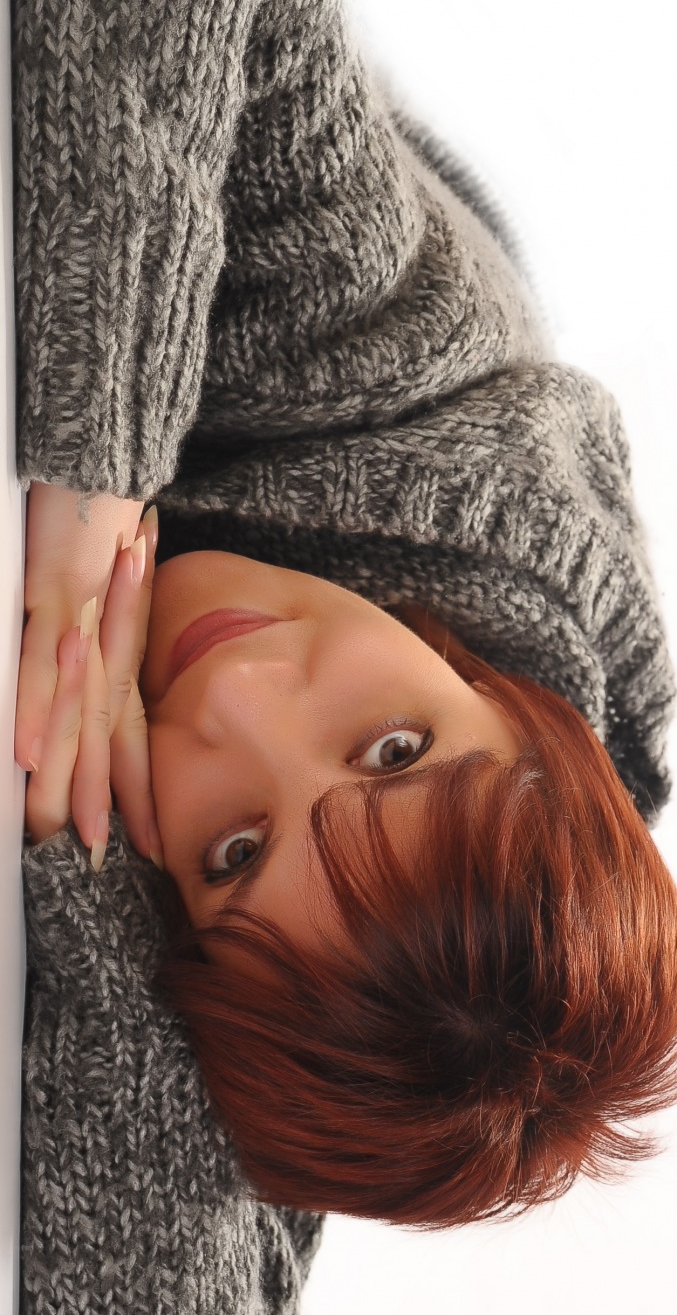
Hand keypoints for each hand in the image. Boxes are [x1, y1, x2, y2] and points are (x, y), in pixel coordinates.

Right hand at [16, 485, 163, 866]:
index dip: (135, 786)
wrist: (99, 460)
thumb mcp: (102, 596)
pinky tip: (26, 756)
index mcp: (115, 643)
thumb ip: (96, 649)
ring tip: (61, 827)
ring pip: (76, 709)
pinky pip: (37, 661)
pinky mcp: (49, 591)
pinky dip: (34, 708)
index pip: (130, 728)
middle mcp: (104, 640)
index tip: (141, 840)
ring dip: (68, 773)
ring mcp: (78, 619)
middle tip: (106, 854)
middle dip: (106, 800)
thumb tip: (81, 690)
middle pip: (107, 733)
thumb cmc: (93, 523)